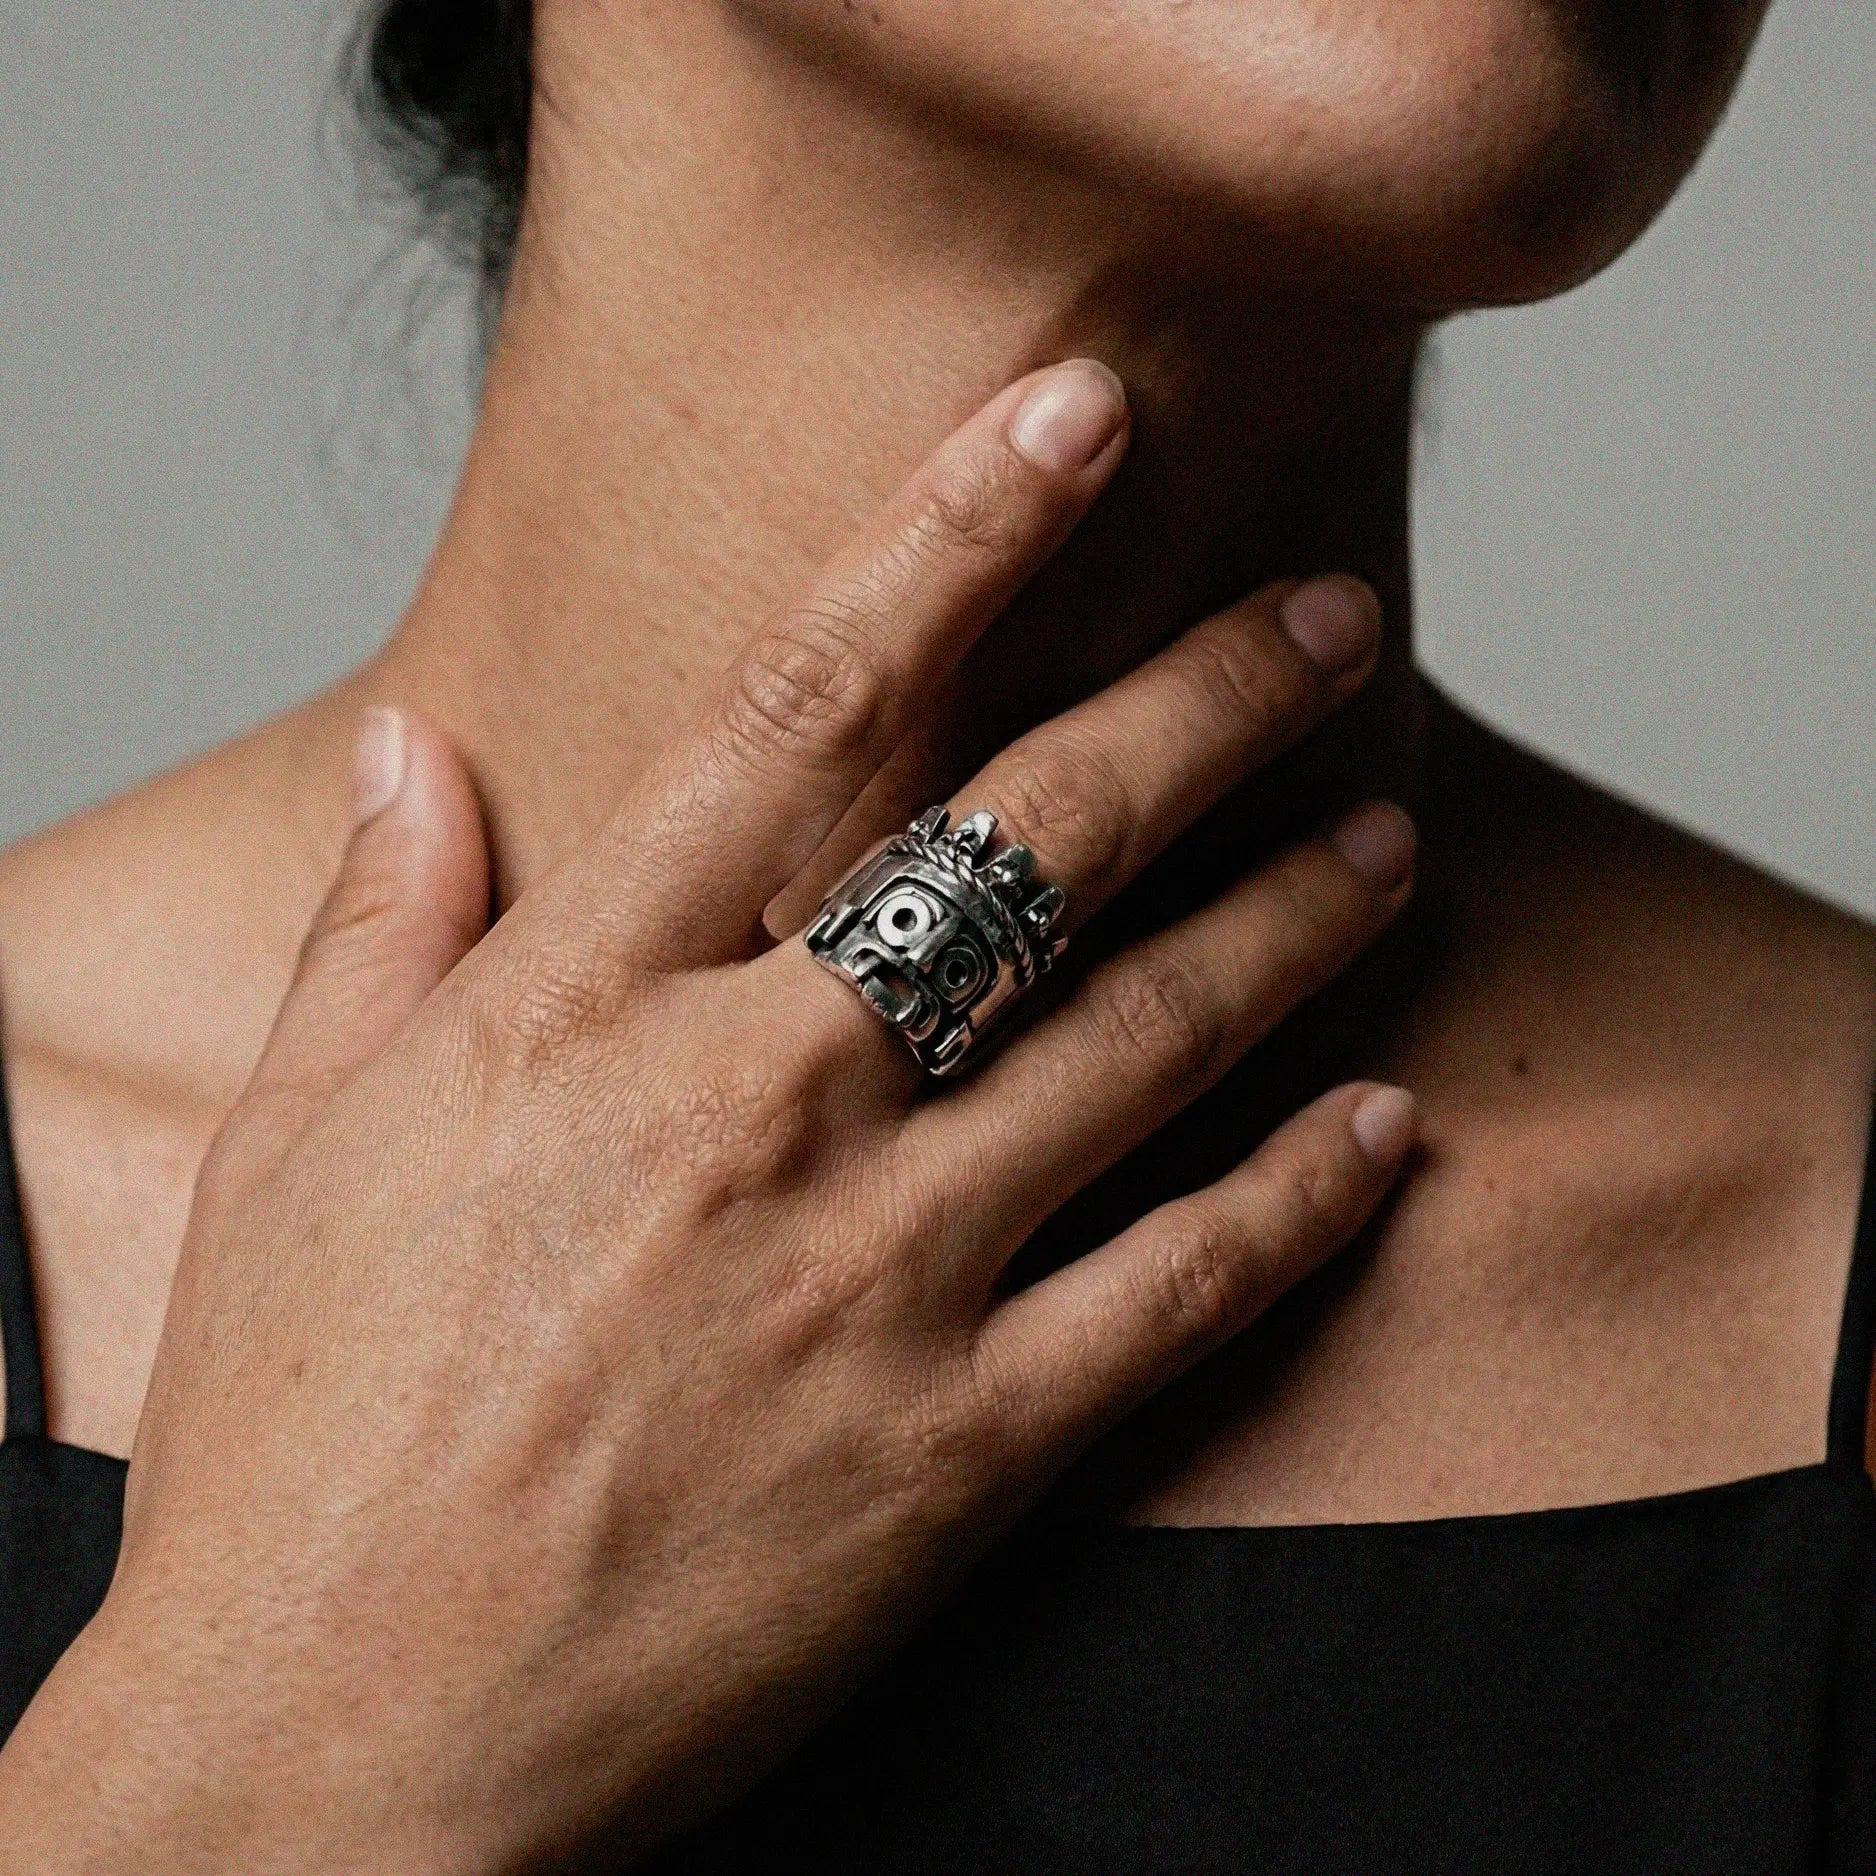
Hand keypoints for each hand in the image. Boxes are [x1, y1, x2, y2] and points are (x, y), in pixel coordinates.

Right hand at [0, 361, 1416, 1872]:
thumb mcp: (292, 1148)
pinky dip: (1300, 1196)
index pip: (800, 702)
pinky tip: (1384, 1122)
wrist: (330, 1757)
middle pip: (1031, 843)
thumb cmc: (302, 1443)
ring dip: (1289, 921)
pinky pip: (1181, 1291)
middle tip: (1325, 624)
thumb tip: (410, 747)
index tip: (1069, 424)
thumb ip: (377, 925)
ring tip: (1385, 837)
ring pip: (1145, 1041)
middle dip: (1202, 704)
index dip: (952, 534)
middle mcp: (756, 1109)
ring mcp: (877, 1281)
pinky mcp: (960, 1456)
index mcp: (583, 1009)